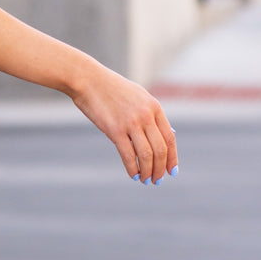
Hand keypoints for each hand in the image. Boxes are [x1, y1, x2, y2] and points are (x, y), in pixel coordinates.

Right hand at [70, 63, 178, 183]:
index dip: (172, 157)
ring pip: (147, 155)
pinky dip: (132, 168)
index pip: (170, 138)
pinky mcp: (114, 129)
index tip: (172, 171)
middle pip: (161, 149)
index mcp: (154, 107)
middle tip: (157, 180)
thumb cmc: (110, 89)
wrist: (88, 79)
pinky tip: (133, 175)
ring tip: (145, 180)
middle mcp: (146, 115)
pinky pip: (128, 154)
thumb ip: (149, 114)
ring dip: (148, 171)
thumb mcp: (137, 96)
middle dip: (160, 169)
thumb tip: (159, 135)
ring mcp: (131, 122)